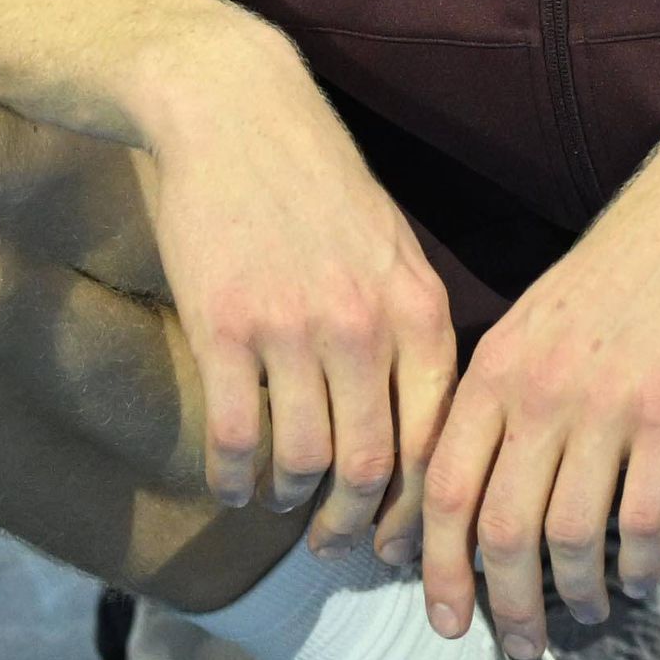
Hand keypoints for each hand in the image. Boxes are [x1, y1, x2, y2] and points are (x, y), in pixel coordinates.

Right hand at [134, 19, 459, 560]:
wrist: (233, 110)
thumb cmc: (315, 180)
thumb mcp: (390, 246)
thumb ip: (409, 331)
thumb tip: (424, 429)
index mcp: (418, 310)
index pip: (435, 443)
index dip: (418, 509)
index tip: (401, 541)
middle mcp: (363, 327)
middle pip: (370, 469)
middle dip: (355, 528)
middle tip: (337, 549)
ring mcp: (291, 329)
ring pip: (303, 461)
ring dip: (291, 501)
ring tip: (282, 504)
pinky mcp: (223, 326)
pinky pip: (236, 435)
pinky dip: (234, 477)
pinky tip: (233, 483)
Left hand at [422, 104, 659, 656]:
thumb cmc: (612, 276)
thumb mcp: (528, 324)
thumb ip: (497, 399)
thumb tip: (470, 492)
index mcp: (492, 369)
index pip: (443, 486)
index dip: (435, 562)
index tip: (441, 612)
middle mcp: (537, 392)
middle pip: (499, 528)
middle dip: (502, 602)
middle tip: (516, 643)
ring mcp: (604, 406)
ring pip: (568, 536)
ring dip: (572, 594)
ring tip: (582, 614)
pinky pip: (640, 519)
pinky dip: (632, 566)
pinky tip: (636, 582)